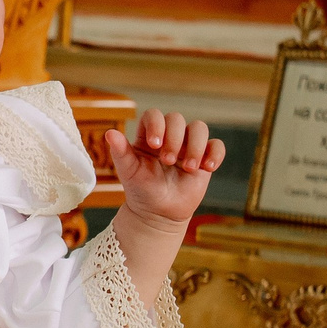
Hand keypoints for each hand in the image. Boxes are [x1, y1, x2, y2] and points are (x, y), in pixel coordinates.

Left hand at [104, 109, 224, 229]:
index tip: (155, 144)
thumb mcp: (129, 171)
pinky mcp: (204, 158)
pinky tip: (207, 168)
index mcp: (148, 135)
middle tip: (167, 161)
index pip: (154, 115)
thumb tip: (109, 133)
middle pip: (177, 118)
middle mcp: (169, 136)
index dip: (156, 124)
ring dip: (195, 145)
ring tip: (188, 167)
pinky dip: (215, 154)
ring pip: (199, 128)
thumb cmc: (141, 190)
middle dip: (174, 138)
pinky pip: (217, 146)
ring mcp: (188, 146)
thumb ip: (120, 152)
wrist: (159, 213)